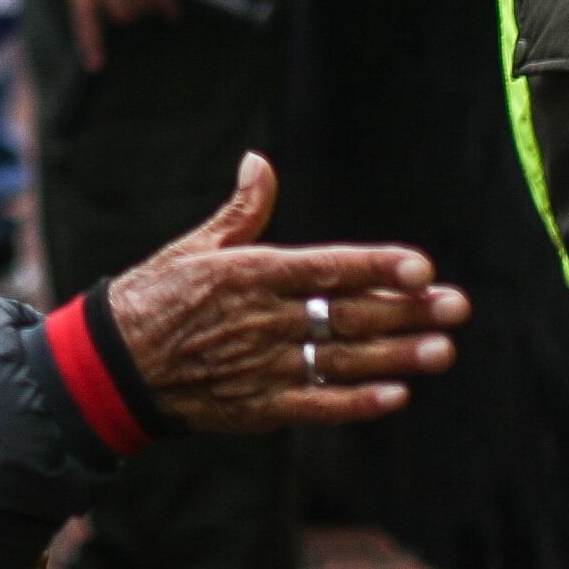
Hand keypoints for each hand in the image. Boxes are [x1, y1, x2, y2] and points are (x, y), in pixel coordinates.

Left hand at [63, 0, 171, 69]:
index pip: (83, 11)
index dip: (90, 40)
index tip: (96, 63)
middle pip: (117, 13)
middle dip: (130, 16)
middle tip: (141, 10)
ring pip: (140, 5)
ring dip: (149, 8)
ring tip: (156, 3)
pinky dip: (166, 3)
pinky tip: (172, 10)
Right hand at [98, 154, 461, 429]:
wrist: (113, 367)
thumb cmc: (157, 297)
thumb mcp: (195, 248)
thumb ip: (241, 211)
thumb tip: (259, 162)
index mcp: (251, 275)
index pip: (327, 268)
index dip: (377, 268)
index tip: (421, 267)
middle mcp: (263, 320)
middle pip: (347, 315)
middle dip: (406, 311)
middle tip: (456, 306)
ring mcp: (262, 366)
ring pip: (341, 360)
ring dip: (395, 356)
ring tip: (442, 351)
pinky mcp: (257, 406)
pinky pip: (314, 404)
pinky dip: (355, 402)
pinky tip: (396, 395)